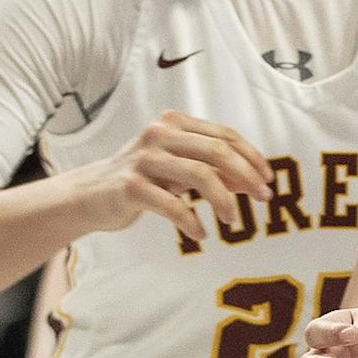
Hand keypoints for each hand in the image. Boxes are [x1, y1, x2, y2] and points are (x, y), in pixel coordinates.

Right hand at [73, 110, 271, 243]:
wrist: (89, 195)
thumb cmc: (143, 179)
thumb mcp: (179, 168)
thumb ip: (212, 168)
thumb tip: (254, 181)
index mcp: (173, 123)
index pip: (224, 135)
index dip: (252, 157)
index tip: (268, 179)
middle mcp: (159, 135)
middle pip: (218, 151)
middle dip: (247, 176)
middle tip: (264, 199)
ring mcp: (144, 160)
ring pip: (201, 175)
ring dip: (224, 201)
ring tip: (231, 221)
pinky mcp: (131, 187)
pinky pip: (173, 205)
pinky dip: (192, 223)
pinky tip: (200, 234)